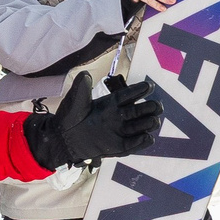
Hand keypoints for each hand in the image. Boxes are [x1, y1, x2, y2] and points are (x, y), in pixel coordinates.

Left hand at [23, 75, 163, 170]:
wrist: (62, 138)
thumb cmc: (69, 117)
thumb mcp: (75, 100)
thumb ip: (81, 87)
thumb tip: (85, 73)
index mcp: (111, 102)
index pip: (129, 95)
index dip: (139, 90)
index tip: (149, 86)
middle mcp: (119, 115)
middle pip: (140, 110)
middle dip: (151, 107)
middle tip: (156, 106)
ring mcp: (120, 131)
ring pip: (141, 126)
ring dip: (149, 123)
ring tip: (153, 121)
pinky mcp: (117, 146)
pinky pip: (133, 144)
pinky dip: (141, 142)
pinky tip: (148, 138)